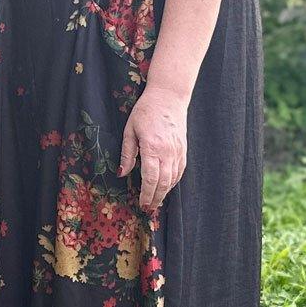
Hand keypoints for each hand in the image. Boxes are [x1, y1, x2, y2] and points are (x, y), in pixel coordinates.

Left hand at [119, 87, 187, 210]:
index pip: (150, 178)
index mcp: (153, 147)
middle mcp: (168, 152)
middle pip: (163, 183)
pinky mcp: (183, 150)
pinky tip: (165, 188)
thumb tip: (121, 174)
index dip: (146, 194)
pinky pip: (179, 171)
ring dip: (164, 193)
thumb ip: (127, 154)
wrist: (168, 97)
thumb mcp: (130, 130)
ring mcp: (178, 151)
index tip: (141, 204)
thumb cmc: (145, 111)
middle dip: (155, 198)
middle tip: (148, 209)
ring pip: (173, 179)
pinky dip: (173, 182)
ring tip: (155, 202)